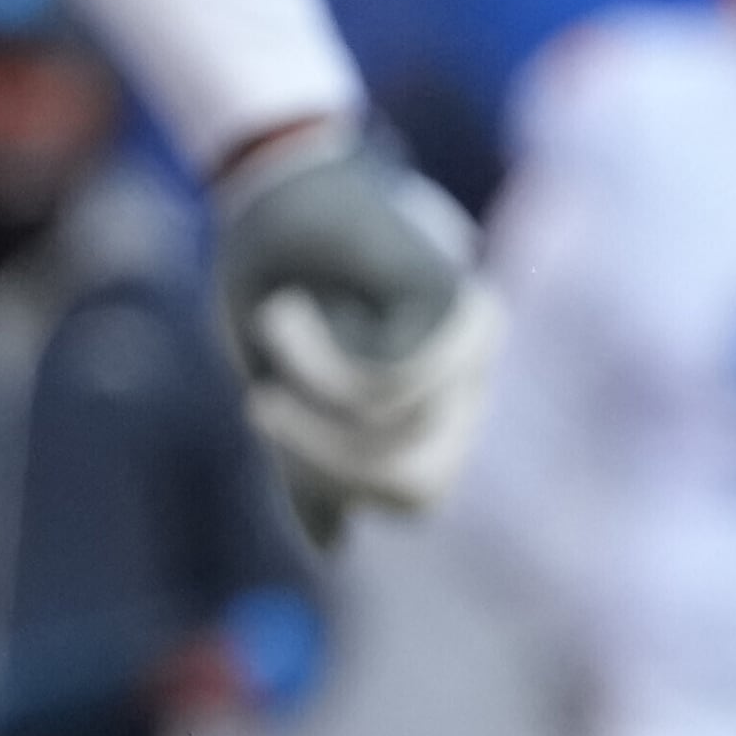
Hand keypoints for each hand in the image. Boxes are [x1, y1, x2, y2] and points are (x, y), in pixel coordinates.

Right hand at [211, 122, 504, 534]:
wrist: (274, 185)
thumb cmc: (284, 281)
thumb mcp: (290, 387)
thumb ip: (317, 462)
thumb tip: (335, 550)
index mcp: (440, 409)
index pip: (414, 496)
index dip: (339, 486)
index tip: (273, 430)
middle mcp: (470, 380)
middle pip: (418, 485)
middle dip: (327, 461)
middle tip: (264, 410)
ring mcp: (471, 342)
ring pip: (398, 436)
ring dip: (311, 400)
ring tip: (274, 334)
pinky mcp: (453, 304)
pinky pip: (388, 383)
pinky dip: (318, 363)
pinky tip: (285, 317)